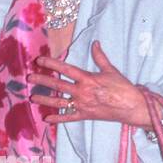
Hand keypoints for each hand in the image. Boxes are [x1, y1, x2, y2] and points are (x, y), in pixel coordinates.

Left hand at [28, 40, 151, 126]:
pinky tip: (47, 119)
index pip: (66, 69)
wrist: (132, 107)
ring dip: (45, 99)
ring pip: (59, 102)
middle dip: (42, 81)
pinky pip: (69, 118)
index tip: (40, 60)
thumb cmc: (123, 88)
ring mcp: (82, 105)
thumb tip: (95, 43)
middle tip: (30, 77)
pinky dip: (58, 119)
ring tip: (33, 97)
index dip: (51, 64)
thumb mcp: (111, 70)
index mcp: (87, 79)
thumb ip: (100, 57)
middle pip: (58, 85)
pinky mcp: (85, 116)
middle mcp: (82, 92)